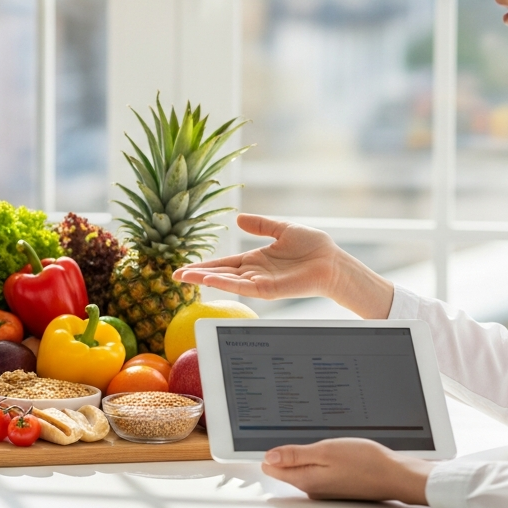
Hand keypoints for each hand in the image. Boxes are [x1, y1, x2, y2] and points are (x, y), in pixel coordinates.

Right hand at [172, 214, 393, 318]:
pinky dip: (226, 283)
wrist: (333, 261)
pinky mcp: (269, 290)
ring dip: (206, 279)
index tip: (184, 267)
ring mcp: (260, 283)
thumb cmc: (313, 247)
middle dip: (197, 275)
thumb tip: (238, 218)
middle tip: (174, 275)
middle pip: (220, 274)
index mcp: (255, 260)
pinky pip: (243, 287)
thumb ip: (261, 225)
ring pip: (227, 282)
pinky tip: (211, 279)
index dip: (204, 265)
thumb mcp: (282, 229)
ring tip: (184, 277)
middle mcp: (254, 273)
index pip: (224, 264)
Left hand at [262, 438, 433, 504]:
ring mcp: (324, 486)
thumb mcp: (326, 451)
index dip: (268, 451)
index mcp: (305, 479)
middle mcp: (312, 487)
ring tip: (308, 438)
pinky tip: (325, 449)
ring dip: (301, 454)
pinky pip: (317, 469)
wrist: (395, 474)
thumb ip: (296, 455)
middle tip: (285, 432)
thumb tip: (269, 456)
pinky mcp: (336, 483)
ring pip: (302, 467)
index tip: (265, 437)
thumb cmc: (365, 462)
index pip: (273, 468)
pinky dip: (316, 457)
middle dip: (283, 452)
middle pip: (286, 468)